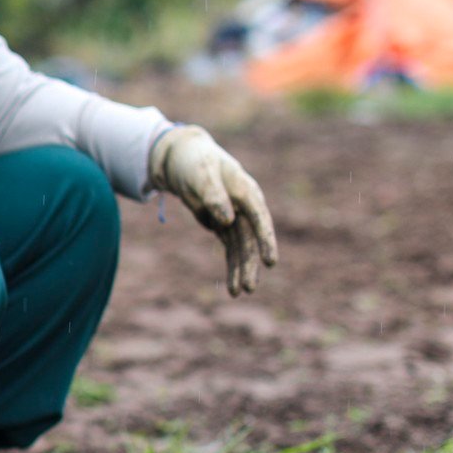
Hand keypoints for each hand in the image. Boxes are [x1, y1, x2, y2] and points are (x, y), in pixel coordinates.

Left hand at [149, 125, 278, 296]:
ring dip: (240, 270)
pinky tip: (232, 286)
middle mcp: (245, 207)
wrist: (183, 159)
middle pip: (251, 240)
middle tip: (249, 288)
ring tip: (238, 293)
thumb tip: (227, 220)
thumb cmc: (194, 162)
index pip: (259, 219)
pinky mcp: (223, 226)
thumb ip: (213, 196)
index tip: (270, 262)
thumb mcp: (201, 175)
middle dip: (249, 264)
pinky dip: (232, 266)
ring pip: (241, 248)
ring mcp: (235, 217)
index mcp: (245, 191)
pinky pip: (230, 249)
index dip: (266, 240)